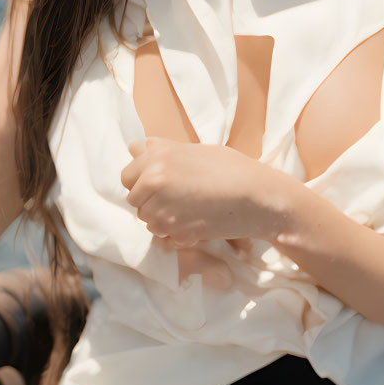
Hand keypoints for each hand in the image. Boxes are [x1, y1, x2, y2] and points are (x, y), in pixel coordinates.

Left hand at [120, 137, 281, 247]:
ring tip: (188, 209)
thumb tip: (134, 147)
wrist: (256, 195)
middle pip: (135, 201)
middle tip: (178, 197)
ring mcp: (164, 212)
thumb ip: (160, 150)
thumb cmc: (230, 168)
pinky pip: (166, 237)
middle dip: (151, 201)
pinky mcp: (177, 234)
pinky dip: (177, 234)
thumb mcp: (194, 150)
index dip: (142, 181)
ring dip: (163, 219)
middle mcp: (155, 185)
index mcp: (156, 161)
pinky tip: (196, 222)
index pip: (127, 177)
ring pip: (148, 222)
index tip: (160, 183)